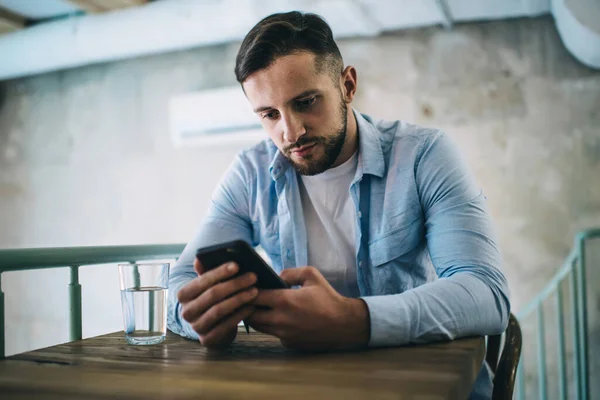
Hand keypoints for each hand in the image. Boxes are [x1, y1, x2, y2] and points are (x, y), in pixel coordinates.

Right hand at [177, 259, 258, 347]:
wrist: (214, 325)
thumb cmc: (213, 299)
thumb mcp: (208, 285)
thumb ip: (205, 272)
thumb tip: (199, 259)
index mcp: (183, 294)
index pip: (201, 281)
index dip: (219, 272)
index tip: (237, 265)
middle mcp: (186, 311)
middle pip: (212, 295)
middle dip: (234, 284)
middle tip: (253, 277)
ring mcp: (196, 327)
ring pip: (218, 310)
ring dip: (239, 299)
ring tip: (255, 291)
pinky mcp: (207, 339)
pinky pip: (225, 326)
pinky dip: (239, 315)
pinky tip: (251, 307)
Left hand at [246, 266, 369, 350]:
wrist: (344, 324)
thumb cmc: (328, 298)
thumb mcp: (311, 275)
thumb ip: (289, 273)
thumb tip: (275, 277)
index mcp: (284, 300)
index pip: (253, 297)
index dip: (248, 291)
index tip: (248, 287)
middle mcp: (280, 320)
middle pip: (250, 315)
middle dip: (247, 306)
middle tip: (250, 299)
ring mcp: (283, 334)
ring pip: (259, 326)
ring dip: (257, 317)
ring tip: (262, 307)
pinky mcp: (288, 343)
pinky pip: (273, 334)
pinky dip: (272, 327)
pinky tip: (280, 319)